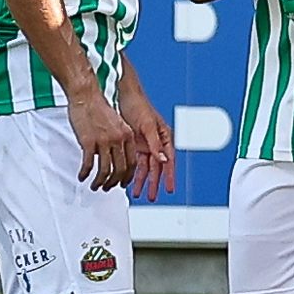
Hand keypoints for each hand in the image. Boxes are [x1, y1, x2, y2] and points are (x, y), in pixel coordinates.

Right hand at [66, 80, 136, 190]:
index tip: (121, 183)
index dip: (128, 176)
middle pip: (121, 169)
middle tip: (107, 188)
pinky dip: (85, 174)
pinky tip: (82, 177)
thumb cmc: (99, 109)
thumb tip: (117, 156)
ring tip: (94, 186)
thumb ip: (119, 139)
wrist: (87, 96)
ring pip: (105, 170)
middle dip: (114, 183)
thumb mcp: (117, 124)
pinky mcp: (89, 141)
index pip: (133, 162)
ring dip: (100, 182)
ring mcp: (104, 141)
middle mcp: (119, 139)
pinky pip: (88, 164)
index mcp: (128, 135)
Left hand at [122, 86, 175, 201]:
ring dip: (142, 180)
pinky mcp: (134, 145)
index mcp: (165, 137)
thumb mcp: (147, 126)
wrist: (123, 97)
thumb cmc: (139, 106)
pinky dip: (133, 172)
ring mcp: (145, 144)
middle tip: (153, 197)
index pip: (169, 161)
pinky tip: (129, 181)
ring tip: (138, 193)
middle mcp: (156, 143)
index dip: (169, 176)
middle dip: (155, 183)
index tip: (169, 189)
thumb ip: (155, 144)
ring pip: (145, 167)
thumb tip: (164, 160)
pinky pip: (135, 162)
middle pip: (157, 167)